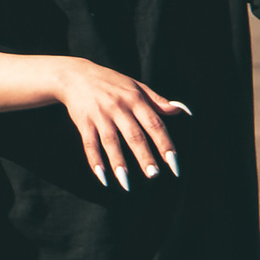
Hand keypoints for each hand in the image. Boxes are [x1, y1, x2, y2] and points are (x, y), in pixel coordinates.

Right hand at [53, 57, 188, 191]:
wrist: (76, 76)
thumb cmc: (112, 83)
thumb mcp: (137, 87)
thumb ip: (159, 101)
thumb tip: (184, 110)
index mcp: (136, 100)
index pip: (154, 124)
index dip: (165, 144)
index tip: (174, 163)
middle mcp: (119, 108)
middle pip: (134, 135)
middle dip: (144, 156)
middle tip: (154, 176)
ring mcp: (100, 116)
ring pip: (111, 142)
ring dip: (118, 163)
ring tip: (127, 183)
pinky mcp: (84, 123)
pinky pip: (89, 144)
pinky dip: (95, 161)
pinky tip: (103, 177)